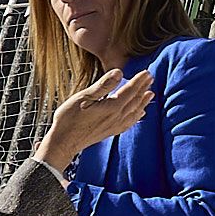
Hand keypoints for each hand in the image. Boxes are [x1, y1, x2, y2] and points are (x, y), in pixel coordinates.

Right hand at [36, 68, 154, 171]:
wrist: (63, 142)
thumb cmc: (70, 118)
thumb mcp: (84, 97)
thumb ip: (104, 85)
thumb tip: (119, 72)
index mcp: (112, 107)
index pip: (130, 90)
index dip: (139, 81)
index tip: (147, 72)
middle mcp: (117, 117)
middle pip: (134, 100)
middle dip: (143, 88)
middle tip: (151, 78)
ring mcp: (114, 126)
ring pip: (134, 112)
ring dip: (143, 102)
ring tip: (150, 94)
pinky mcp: (110, 132)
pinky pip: (129, 123)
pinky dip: (136, 117)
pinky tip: (139, 115)